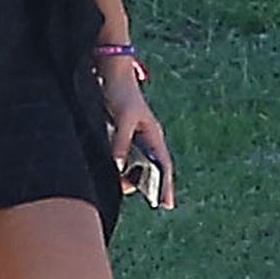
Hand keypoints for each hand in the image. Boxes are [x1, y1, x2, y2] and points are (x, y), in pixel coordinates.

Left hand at [101, 59, 175, 208]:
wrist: (111, 74)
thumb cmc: (122, 94)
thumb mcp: (123, 119)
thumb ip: (122, 142)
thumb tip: (120, 167)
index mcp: (154, 135)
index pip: (164, 165)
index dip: (167, 185)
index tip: (167, 204)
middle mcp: (147, 139)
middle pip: (153, 168)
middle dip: (151, 186)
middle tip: (151, 203)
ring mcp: (135, 138)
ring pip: (137, 164)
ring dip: (132, 177)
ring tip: (124, 189)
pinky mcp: (121, 136)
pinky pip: (124, 157)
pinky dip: (121, 168)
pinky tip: (115, 176)